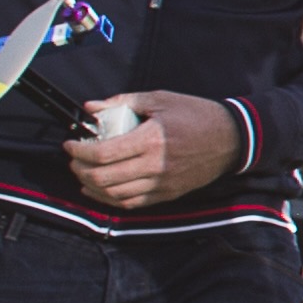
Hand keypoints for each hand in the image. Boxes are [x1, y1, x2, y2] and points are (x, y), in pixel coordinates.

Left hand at [64, 91, 239, 211]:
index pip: (102, 154)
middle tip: (74, 159)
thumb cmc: (196, 115)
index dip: (79, 152)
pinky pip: (132, 203)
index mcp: (151, 139)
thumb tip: (92, 108)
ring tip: (84, 174)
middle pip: (103, 178)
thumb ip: (124, 102)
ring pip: (114, 194)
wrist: (232, 139)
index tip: (71, 144)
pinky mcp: (167, 194)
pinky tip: (100, 190)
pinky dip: (110, 199)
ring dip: (92, 185)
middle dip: (80, 169)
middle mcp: (155, 166)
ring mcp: (162, 183)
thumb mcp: (160, 99)